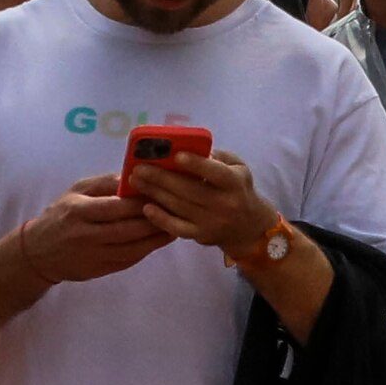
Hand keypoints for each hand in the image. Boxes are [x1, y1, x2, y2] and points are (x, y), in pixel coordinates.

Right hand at [15, 182, 174, 288]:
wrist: (39, 253)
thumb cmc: (60, 215)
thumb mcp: (75, 191)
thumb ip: (103, 183)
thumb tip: (133, 176)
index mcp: (79, 210)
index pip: (116, 207)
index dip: (141, 202)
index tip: (161, 194)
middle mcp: (87, 234)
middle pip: (128, 229)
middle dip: (155, 220)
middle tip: (176, 210)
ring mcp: (94, 256)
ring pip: (133, 248)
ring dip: (156, 238)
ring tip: (175, 226)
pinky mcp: (101, 270)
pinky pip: (129, 260)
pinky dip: (147, 250)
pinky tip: (158, 241)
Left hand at [127, 148, 278, 263]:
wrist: (249, 228)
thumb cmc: (238, 189)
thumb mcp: (238, 167)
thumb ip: (218, 157)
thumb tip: (192, 149)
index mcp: (234, 183)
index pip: (216, 173)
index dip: (196, 165)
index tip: (176, 156)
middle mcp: (224, 204)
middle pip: (189, 190)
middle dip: (161, 178)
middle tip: (139, 167)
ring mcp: (212, 222)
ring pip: (179, 207)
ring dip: (154, 193)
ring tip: (136, 180)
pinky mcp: (201, 236)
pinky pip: (178, 228)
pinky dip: (161, 219)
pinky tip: (146, 207)